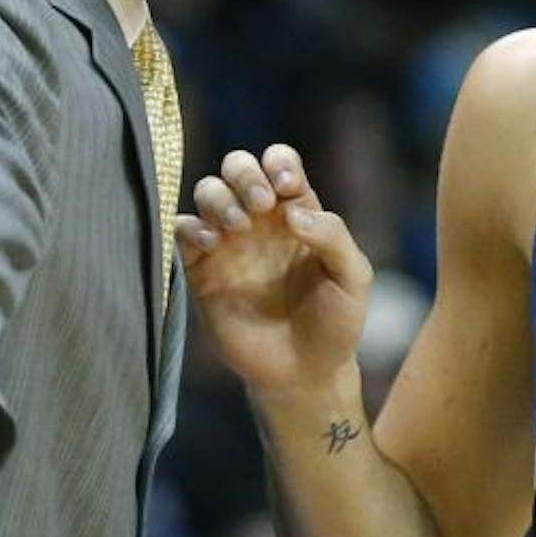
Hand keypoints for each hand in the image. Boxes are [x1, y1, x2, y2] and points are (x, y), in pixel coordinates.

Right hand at [176, 145, 372, 397]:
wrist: (305, 374)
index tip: (287, 187)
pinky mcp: (203, 273)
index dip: (278, 162)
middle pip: (238, 167)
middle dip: (244, 173)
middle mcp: (260, 222)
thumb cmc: (335, 323)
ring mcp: (229, 245)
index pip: (280, 163)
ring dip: (219, 198)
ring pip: (207, 192)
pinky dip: (191, 227)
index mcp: (297, 213)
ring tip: (238, 228)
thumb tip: (291, 212)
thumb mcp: (352, 277)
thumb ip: (332, 236)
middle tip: (261, 205)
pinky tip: (212, 243)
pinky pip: (182, 232)